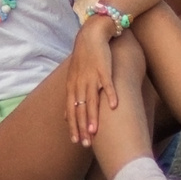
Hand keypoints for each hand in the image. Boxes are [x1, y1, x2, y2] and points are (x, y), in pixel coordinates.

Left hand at [68, 26, 117, 145]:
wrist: (91, 35)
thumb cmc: (84, 59)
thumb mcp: (73, 78)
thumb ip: (71, 97)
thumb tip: (67, 116)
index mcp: (72, 86)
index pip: (71, 110)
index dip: (73, 126)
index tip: (75, 141)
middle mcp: (80, 83)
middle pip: (80, 109)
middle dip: (82, 127)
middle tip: (84, 144)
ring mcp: (92, 77)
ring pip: (91, 100)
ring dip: (93, 117)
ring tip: (94, 132)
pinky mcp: (104, 69)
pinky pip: (107, 84)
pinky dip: (110, 95)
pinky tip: (114, 107)